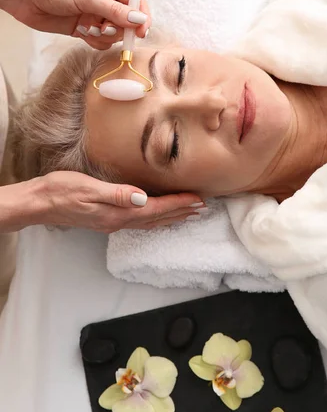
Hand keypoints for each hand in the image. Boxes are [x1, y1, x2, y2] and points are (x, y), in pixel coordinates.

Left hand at [0, 0, 150, 49]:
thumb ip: (115, 12)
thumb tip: (140, 20)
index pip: (135, 1)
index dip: (141, 17)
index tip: (141, 31)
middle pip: (126, 21)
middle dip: (119, 29)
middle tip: (105, 28)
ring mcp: (94, 14)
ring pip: (113, 34)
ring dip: (104, 36)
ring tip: (88, 28)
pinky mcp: (84, 28)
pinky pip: (100, 40)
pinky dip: (94, 41)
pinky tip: (82, 33)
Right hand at [0, 172, 204, 232]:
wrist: (40, 203)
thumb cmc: (62, 191)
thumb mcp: (88, 188)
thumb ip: (116, 194)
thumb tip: (142, 198)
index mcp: (118, 213)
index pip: (156, 209)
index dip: (178, 204)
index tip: (198, 200)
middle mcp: (119, 221)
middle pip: (158, 219)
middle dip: (181, 213)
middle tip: (202, 208)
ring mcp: (113, 223)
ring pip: (151, 223)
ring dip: (171, 217)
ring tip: (189, 213)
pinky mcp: (107, 220)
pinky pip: (140, 222)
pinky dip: (155, 219)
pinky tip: (158, 216)